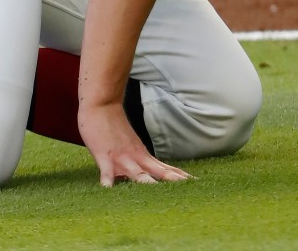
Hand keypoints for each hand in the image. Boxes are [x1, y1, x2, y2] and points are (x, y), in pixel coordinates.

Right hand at [77, 103, 192, 186]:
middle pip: (158, 171)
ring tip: (156, 193)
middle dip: (173, 181)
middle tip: (189, 190)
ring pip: (137, 174)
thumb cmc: (114, 125)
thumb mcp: (132, 143)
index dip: (180, 177)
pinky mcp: (104, 157)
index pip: (166, 168)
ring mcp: (121, 158)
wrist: (101, 105)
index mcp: (143, 155)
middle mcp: (136, 157)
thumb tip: (149, 169)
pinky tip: (109, 189)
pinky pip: (106, 173)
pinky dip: (108, 181)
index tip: (196, 184)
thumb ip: (139, 157)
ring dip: (146, 183)